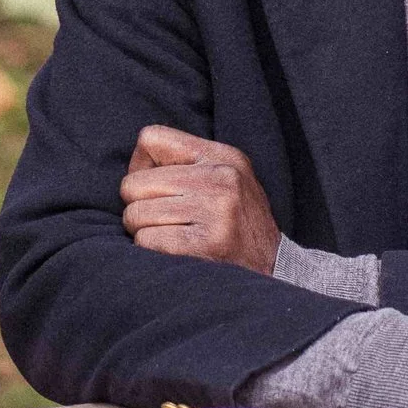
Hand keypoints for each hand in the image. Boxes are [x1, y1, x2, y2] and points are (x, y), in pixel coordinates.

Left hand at [119, 125, 279, 273]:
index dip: (141, 165)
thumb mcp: (225, 179)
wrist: (275, 269)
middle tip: (163, 220)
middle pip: (133, 183)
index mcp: (223, 156)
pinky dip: (153, 250)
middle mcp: (222, 179)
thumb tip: (133, 166)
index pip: (150, 138)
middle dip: (138, 206)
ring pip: (135, 215)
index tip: (158, 187)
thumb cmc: (237, 223)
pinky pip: (146, 241)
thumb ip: (184, 164)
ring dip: (143, 232)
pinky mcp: (207, 245)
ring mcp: (216, 212)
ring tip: (174, 237)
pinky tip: (178, 252)